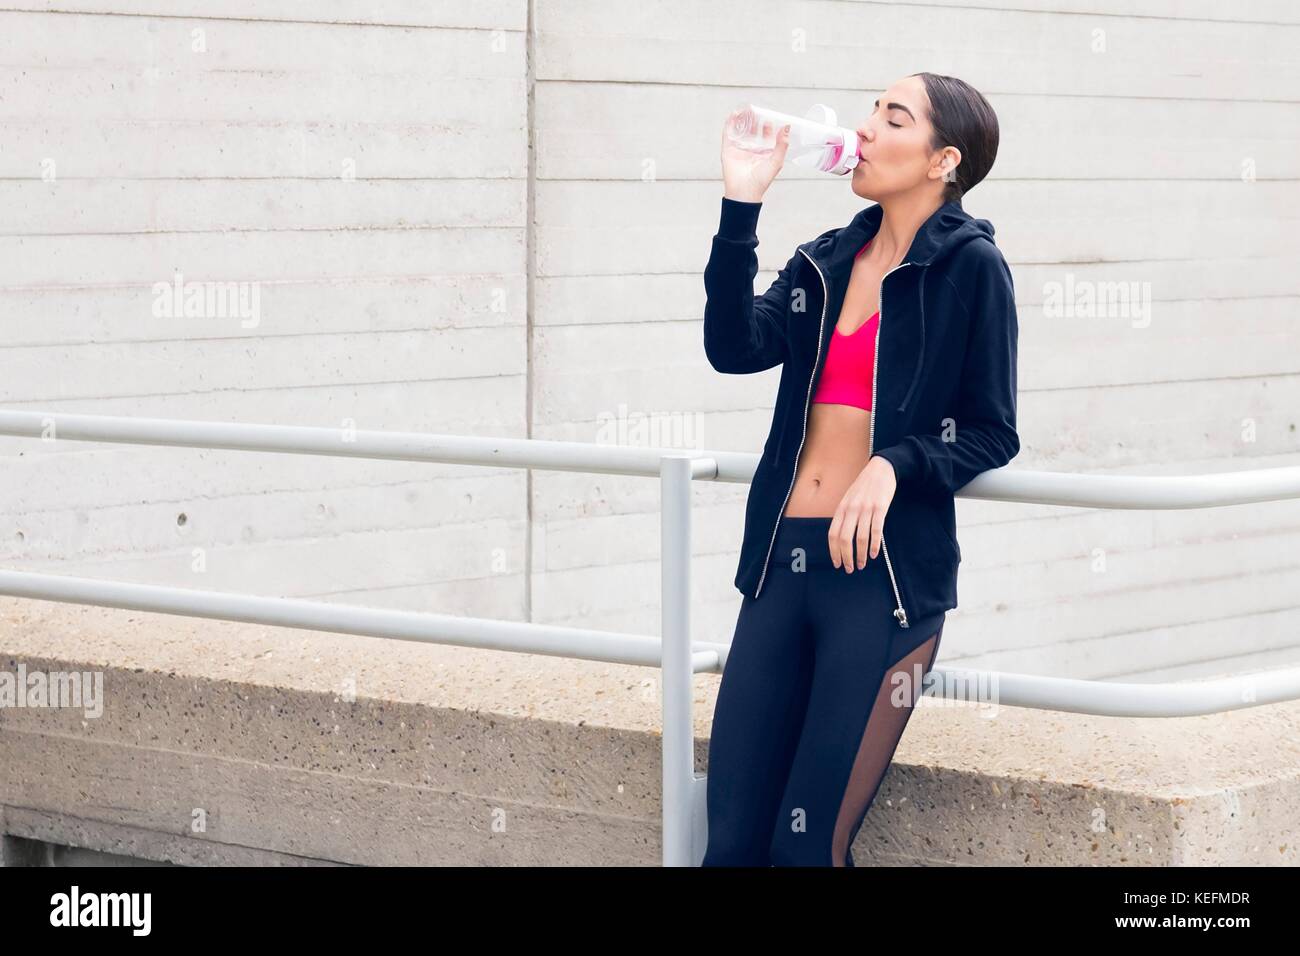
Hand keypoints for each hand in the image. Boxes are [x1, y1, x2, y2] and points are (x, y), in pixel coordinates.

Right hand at [721, 109, 789, 203]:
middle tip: (756, 111)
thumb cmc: (761, 181)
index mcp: (763, 153)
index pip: (765, 137)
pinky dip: (730, 123)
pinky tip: (734, 114)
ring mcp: (739, 149)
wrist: (744, 192)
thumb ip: (782, 145)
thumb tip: (787, 127)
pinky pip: (728, 133)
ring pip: (740, 130)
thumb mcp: (776, 161)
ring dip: (743, 120)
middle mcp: (751, 150)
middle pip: (752, 131)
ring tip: (746, 110)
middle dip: (754, 121)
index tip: (769, 119)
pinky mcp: (728, 150)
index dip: (768, 127)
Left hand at [828, 456, 897, 572]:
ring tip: (862, 564)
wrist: (881, 469)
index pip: (833, 534)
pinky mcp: (880, 508)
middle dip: (846, 557)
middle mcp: (851, 509)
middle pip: (844, 539)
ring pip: (860, 538)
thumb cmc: (864, 486)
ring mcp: (866, 509)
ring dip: (861, 554)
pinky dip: (874, 545)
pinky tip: (874, 554)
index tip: (837, 563)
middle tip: (850, 569)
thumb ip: (844, 515)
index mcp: (841, 508)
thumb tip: (839, 537)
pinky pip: (876, 530)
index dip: (834, 551)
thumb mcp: (848, 499)